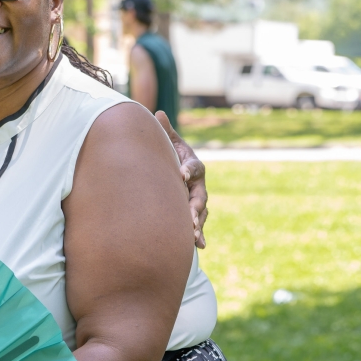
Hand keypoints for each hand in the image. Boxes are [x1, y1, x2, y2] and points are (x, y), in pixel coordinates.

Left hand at [156, 111, 207, 248]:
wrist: (176, 172)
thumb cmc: (171, 156)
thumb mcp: (169, 144)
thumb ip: (166, 133)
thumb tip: (158, 114)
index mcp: (193, 166)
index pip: (195, 167)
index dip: (189, 170)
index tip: (181, 173)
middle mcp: (199, 185)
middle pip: (201, 195)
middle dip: (195, 205)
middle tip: (190, 214)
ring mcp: (198, 201)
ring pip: (202, 213)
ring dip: (198, 223)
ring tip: (194, 234)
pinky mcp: (194, 214)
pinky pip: (199, 226)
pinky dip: (199, 236)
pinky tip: (200, 247)